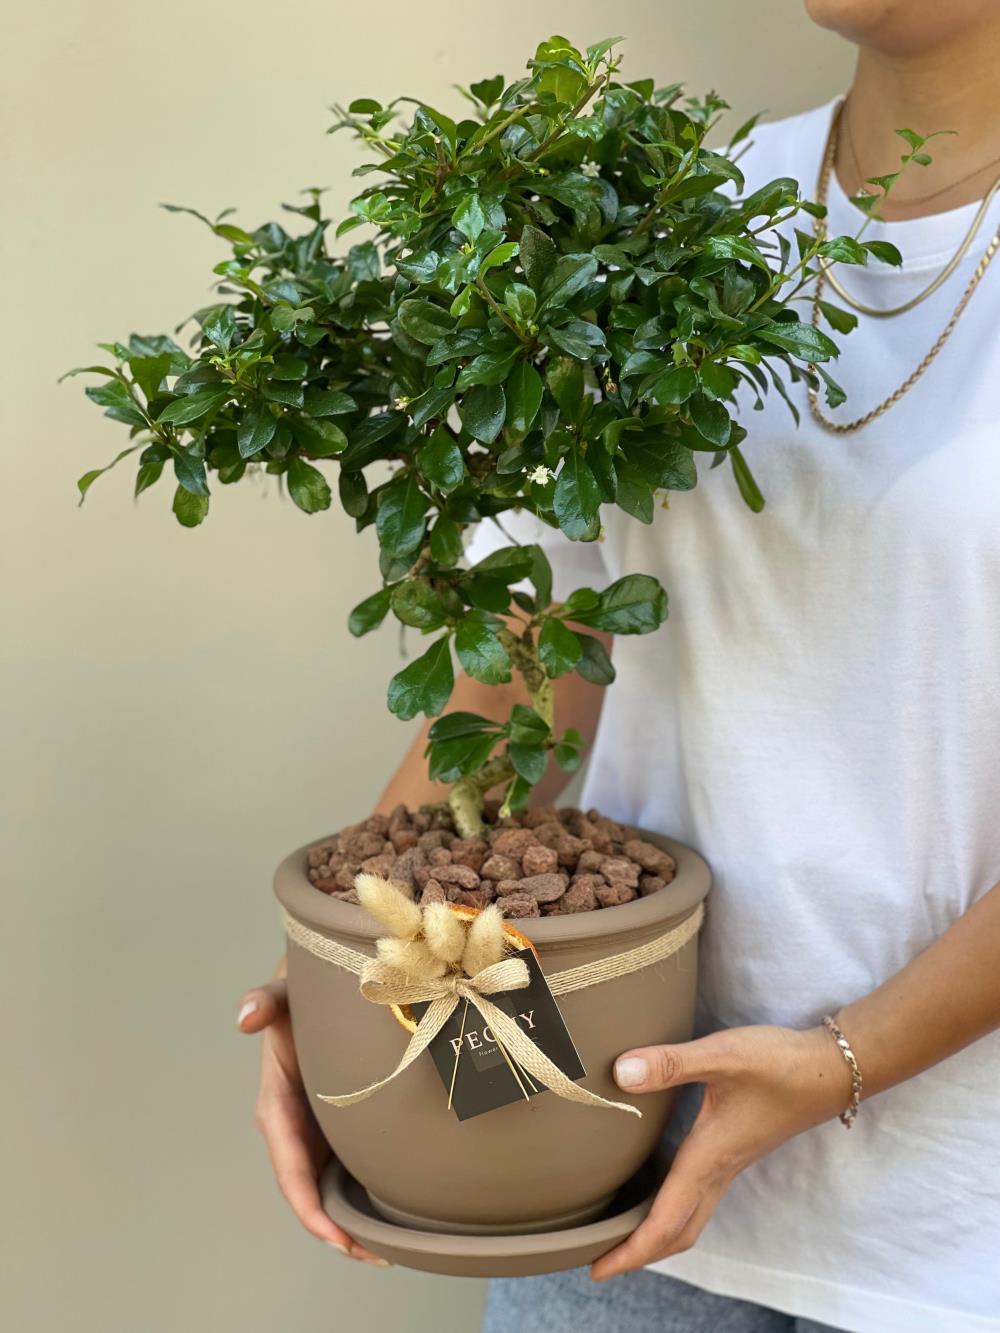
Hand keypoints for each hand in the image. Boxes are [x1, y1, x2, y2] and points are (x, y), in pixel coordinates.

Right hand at [238, 974, 387, 1264]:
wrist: (318, 990)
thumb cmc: (299, 994)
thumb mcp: (282, 994)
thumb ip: (264, 1001)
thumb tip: (247, 1017)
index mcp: (276, 1106)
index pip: (289, 1169)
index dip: (309, 1207)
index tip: (335, 1236)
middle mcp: (293, 1128)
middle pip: (310, 1192)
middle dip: (335, 1230)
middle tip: (374, 1255)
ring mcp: (314, 1132)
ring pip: (328, 1188)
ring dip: (351, 1222)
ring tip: (387, 1249)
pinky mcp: (335, 1128)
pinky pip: (345, 1169)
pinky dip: (361, 1197)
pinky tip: (391, 1215)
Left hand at [591, 1024, 850, 1279]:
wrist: (831, 1069)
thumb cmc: (779, 1064)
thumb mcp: (722, 1055)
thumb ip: (671, 1064)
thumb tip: (620, 1073)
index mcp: (708, 1158)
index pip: (665, 1222)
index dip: (630, 1251)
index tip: (596, 1270)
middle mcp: (718, 1170)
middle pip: (677, 1232)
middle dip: (639, 1252)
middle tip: (600, 1260)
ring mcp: (730, 1163)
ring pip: (691, 1217)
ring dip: (657, 1233)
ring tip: (621, 1231)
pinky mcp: (736, 1150)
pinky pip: (700, 1196)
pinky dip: (673, 1208)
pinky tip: (658, 1186)